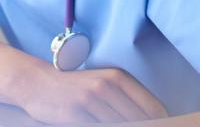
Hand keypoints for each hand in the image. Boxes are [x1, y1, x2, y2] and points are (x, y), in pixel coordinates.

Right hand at [17, 65, 167, 123]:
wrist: (37, 83)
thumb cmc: (75, 88)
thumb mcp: (103, 85)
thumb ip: (127, 101)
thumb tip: (155, 120)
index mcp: (119, 77)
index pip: (155, 109)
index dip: (162, 123)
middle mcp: (107, 86)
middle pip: (140, 120)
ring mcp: (90, 100)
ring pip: (121, 125)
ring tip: (110, 123)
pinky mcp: (75, 113)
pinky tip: (97, 126)